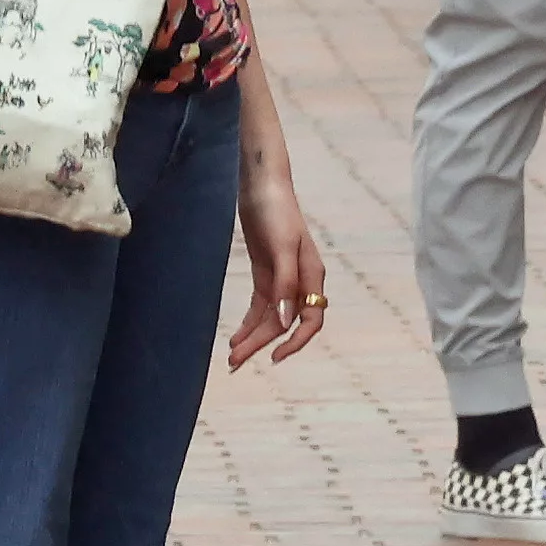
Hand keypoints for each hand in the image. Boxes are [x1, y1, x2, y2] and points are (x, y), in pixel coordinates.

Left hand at [227, 127, 333, 366]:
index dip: (295, 343)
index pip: (311, 320)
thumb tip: (285, 323)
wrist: (261, 183)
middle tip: (235, 362)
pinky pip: (261, 306)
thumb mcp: (280, 246)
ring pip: (271, 318)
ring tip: (232, 356)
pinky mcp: (267, 272)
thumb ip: (285, 284)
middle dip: (261, 344)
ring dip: (253, 337)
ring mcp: (283, 278)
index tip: (274, 358)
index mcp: (312, 276)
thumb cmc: (275, 210)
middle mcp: (301, 281)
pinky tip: (236, 336)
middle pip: (284, 324)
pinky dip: (249, 322)